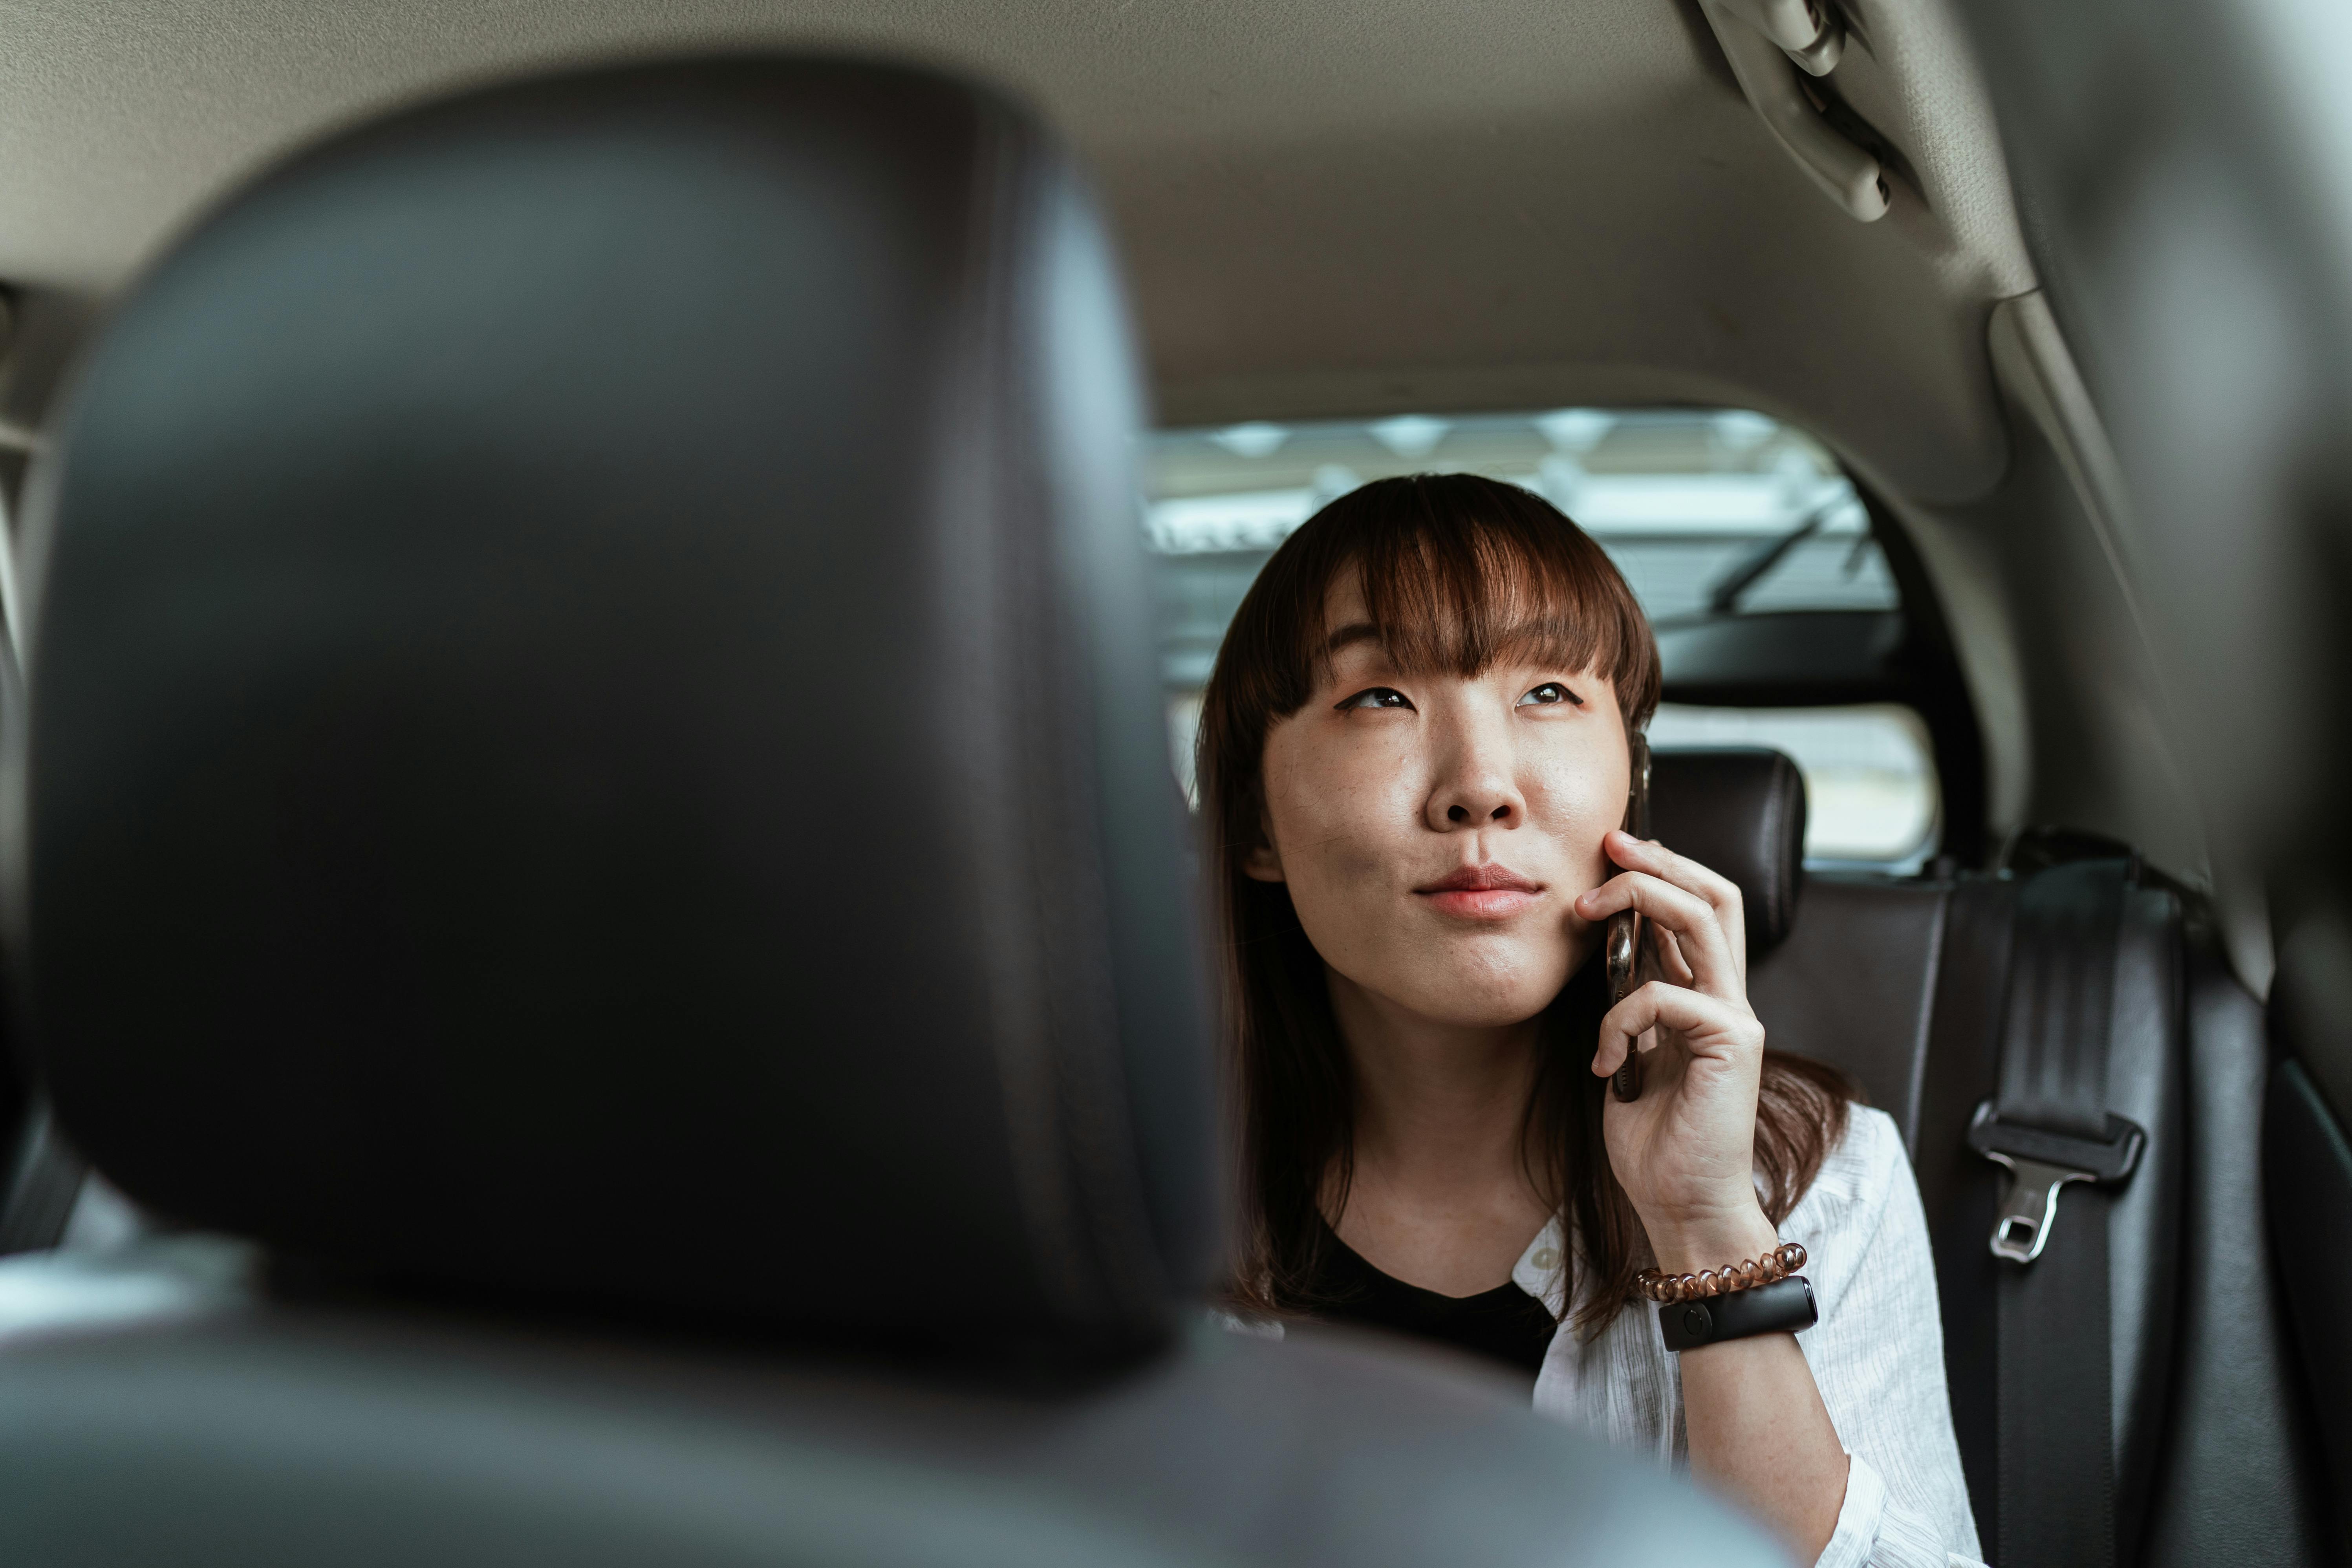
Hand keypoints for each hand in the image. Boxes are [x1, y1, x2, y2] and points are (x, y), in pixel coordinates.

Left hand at [1575, 830, 1777, 1272]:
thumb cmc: (1654, 1142)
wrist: (1683, 1206)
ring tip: (1587, 908)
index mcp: (1705, 999)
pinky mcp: (1730, 1044)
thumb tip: (1607, 954)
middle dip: (1661, 859)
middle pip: (1716, 895)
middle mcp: (1728, 1000)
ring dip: (1641, 899)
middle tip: (1610, 842)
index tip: (1610, 852)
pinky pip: (1665, 996)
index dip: (1660, 872)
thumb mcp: (1632, 1055)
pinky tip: (1607, 1063)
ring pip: (1703, 920)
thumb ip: (1632, 1006)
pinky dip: (1620, 1017)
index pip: (1698, 910)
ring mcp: (1735, 1019)